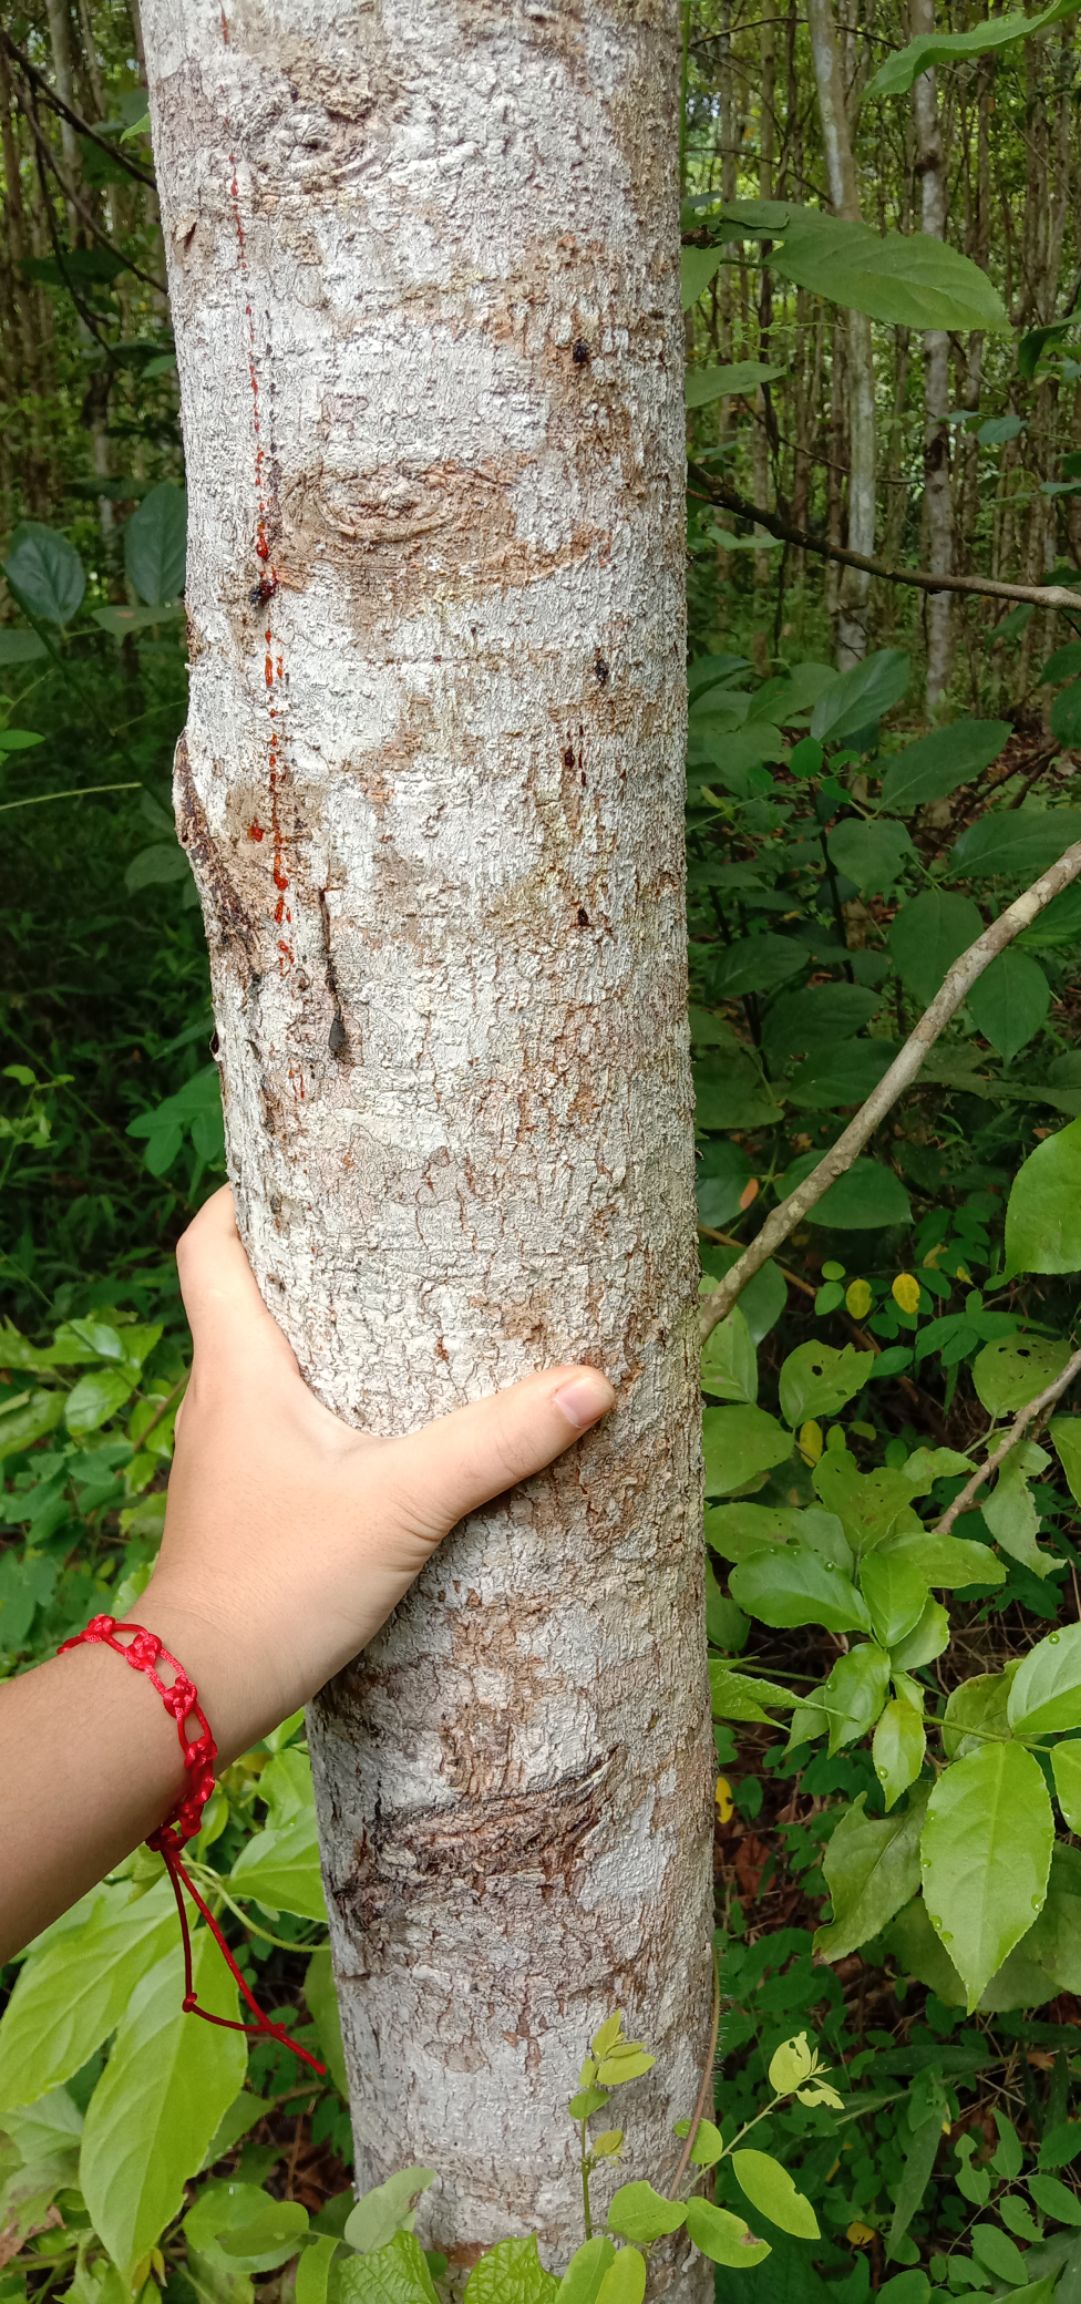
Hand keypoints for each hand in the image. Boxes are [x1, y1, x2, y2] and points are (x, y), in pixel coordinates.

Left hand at [143, 1188, 614, 1761]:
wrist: (201, 1692)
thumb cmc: (278, 1585)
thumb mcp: (402, 1505)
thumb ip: (495, 1443)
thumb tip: (591, 1383)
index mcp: (238, 1367)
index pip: (207, 1247)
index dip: (242, 1196)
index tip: (301, 1167)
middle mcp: (219, 1398)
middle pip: (243, 1294)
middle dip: (307, 1257)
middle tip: (385, 1231)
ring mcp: (225, 1454)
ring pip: (262, 1362)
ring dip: (319, 1332)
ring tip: (402, 1315)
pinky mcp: (243, 1503)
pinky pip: (277, 1422)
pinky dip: (323, 1401)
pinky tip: (385, 1425)